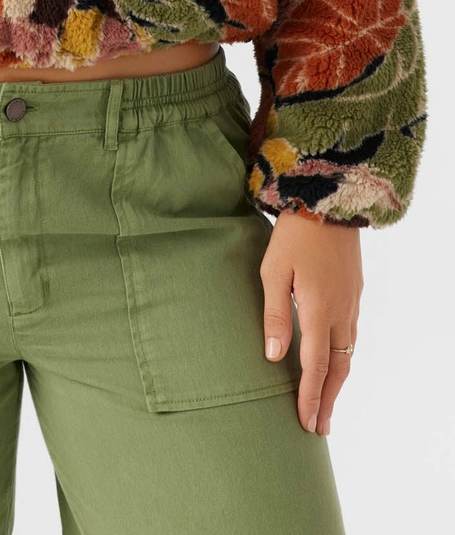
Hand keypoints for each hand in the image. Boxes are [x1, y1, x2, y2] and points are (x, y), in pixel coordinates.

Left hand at [259, 210, 362, 436]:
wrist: (328, 201)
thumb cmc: (293, 235)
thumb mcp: (274, 272)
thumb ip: (275, 315)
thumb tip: (276, 357)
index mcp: (319, 310)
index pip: (316, 366)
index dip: (310, 397)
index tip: (306, 423)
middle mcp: (341, 312)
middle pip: (338, 368)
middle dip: (328, 400)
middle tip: (319, 427)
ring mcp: (351, 302)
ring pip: (348, 353)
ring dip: (337, 382)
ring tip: (326, 403)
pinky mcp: (353, 291)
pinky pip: (351, 335)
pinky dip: (344, 357)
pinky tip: (335, 361)